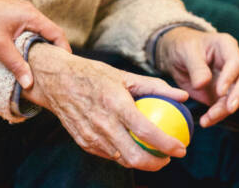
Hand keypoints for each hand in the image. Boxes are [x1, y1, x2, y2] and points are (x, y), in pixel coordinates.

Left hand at [0, 0, 70, 88]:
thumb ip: (16, 64)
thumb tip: (29, 83)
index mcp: (30, 15)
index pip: (56, 33)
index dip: (63, 50)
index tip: (65, 67)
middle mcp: (28, 12)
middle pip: (50, 33)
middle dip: (53, 52)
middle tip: (54, 71)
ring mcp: (20, 13)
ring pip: (38, 33)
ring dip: (40, 48)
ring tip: (41, 67)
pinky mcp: (12, 17)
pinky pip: (28, 32)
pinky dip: (30, 44)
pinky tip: (25, 57)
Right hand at [22, 44, 188, 170]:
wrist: (55, 80)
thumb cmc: (93, 75)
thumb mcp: (124, 75)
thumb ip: (155, 86)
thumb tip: (182, 96)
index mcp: (115, 104)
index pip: (146, 131)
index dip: (167, 144)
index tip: (181, 148)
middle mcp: (102, 123)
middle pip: (134, 156)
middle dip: (157, 164)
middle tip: (169, 158)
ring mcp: (91, 136)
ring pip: (122, 159)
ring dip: (141, 161)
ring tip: (154, 155)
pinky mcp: (83, 142)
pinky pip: (109, 154)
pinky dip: (123, 154)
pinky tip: (133, 147)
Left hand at [156, 27, 238, 127]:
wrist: (177, 56)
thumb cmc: (183, 47)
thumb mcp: (186, 52)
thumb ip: (196, 67)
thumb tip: (202, 84)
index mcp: (227, 46)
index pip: (235, 62)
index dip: (230, 77)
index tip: (219, 91)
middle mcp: (234, 63)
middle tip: (229, 109)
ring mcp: (232, 80)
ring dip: (225, 110)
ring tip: (208, 118)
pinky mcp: (224, 94)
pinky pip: (226, 107)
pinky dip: (218, 116)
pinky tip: (206, 121)